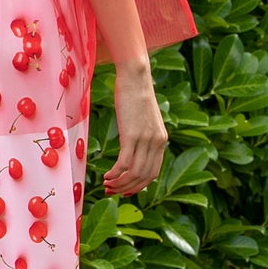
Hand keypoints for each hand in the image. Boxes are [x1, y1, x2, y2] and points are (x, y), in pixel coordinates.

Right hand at [103, 60, 168, 196]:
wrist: (136, 77)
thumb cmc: (135, 94)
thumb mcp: (144, 118)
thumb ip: (143, 134)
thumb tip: (133, 146)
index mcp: (161, 140)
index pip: (153, 173)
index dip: (139, 186)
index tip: (125, 191)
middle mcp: (157, 143)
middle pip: (144, 177)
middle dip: (127, 188)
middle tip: (111, 191)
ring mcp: (145, 139)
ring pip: (134, 173)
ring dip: (119, 184)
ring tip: (106, 185)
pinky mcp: (132, 135)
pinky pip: (125, 163)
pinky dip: (115, 174)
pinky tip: (106, 176)